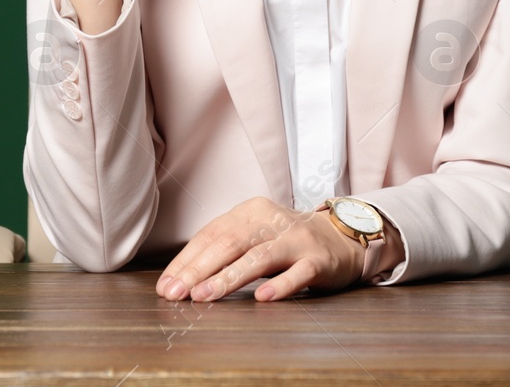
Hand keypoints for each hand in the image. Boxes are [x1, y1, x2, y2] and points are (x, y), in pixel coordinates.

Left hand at [155, 196, 365, 302]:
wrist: (342, 239)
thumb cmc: (287, 242)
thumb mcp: (255, 236)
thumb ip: (225, 250)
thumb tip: (182, 279)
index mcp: (251, 211)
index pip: (212, 234)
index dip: (187, 260)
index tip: (166, 285)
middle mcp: (272, 221)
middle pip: (230, 243)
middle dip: (199, 270)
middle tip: (177, 293)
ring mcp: (296, 240)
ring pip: (259, 257)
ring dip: (229, 277)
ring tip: (205, 296)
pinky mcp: (318, 260)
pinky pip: (297, 273)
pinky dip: (280, 285)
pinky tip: (262, 298)